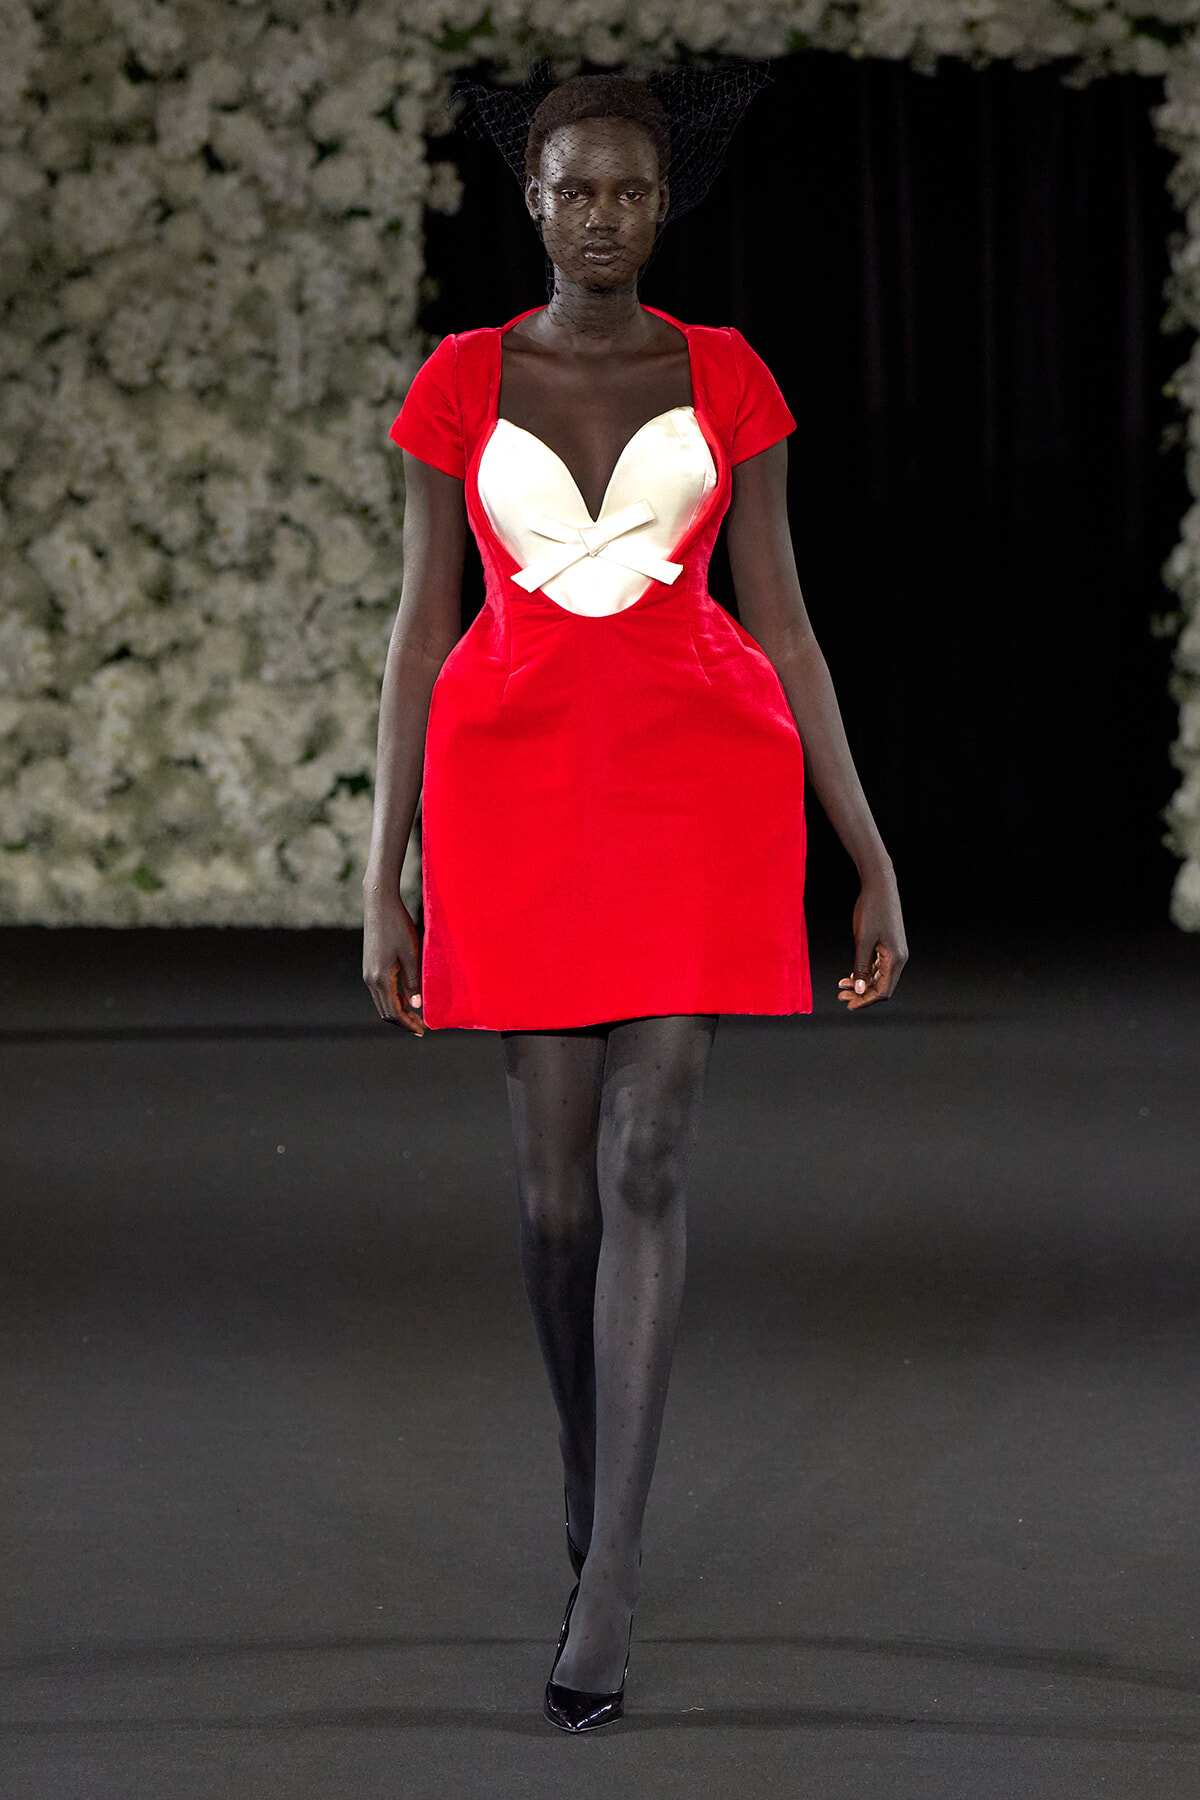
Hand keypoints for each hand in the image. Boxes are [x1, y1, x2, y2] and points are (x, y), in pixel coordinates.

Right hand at [363, 891, 425, 1035]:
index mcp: (380, 978)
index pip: (394, 1012)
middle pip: (386, 1012)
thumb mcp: (412, 954)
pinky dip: (393, 1000)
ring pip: (382, 1003)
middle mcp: (370, 979)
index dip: (408, 1024)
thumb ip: (414, 981)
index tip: (423, 1030)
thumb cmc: (398, 926)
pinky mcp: (370, 966)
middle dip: (403, 1022)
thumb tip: (417, 1006)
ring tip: (416, 1015)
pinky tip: (406, 998)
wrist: (379, 905)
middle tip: (421, 1027)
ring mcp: (368, 973)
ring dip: (398, 1011)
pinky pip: (380, 991)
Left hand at [838, 876, 906, 1011]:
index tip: (848, 1004)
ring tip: (842, 985)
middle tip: (841, 995)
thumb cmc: (871, 910)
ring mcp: (895, 951)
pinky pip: (879, 966)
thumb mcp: (862, 940)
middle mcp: (899, 957)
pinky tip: (852, 974)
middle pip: (882, 986)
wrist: (880, 885)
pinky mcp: (889, 944)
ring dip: (862, 983)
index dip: (866, 1000)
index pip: (883, 991)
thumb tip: (861, 990)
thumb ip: (862, 967)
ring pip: (880, 976)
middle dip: (862, 993)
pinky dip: (866, 972)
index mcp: (896, 958)